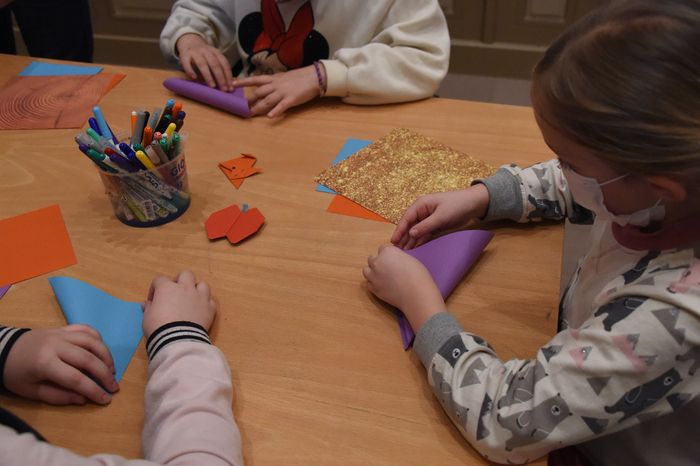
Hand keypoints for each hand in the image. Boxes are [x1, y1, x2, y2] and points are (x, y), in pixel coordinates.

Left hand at [3, 325, 117, 404]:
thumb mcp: (31, 391)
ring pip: (91, 342)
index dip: (93, 390)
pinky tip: (101, 351)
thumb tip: (83, 399)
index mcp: (45, 363)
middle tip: (114, 387)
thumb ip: (58, 396)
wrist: (3, 350)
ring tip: (111, 370)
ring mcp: (61, 334)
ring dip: (105, 356)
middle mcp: (56, 345)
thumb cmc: (17, 374)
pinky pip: (86, 329)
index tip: (106, 400)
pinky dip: (98, 339)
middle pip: (88, 359)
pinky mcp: (63, 328)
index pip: (76, 378)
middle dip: (105, 375)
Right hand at [143, 270, 215, 337]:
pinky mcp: (209, 308)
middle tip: (176, 292)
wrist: (178, 340)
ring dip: (197, 290)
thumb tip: (147, 304)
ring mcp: (199, 297)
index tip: (153, 300)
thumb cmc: (158, 327)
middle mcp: (185, 288)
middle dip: (180, 281)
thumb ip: (149, 307)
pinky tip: (200, 311)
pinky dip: (205, 304)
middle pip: (185, 275)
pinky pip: (210, 301)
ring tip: (191, 299)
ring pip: (202, 284)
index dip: (155, 289)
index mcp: (167, 288)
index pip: (159, 280)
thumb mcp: (147, 317)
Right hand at [176, 33, 232, 90]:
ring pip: (202, 64)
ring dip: (208, 76)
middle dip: (220, 78)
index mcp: (215, 52)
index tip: (230, 87)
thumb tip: (232, 84)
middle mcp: (206, 51)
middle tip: (223, 89)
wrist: (189, 41)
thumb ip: (221, 70)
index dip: (228, 76)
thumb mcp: (214, 59)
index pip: (224, 63)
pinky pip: (187, 63)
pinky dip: (190, 70)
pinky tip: (194, 78)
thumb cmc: (204, 55)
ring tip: (212, 86)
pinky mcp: (184, 55)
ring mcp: (195, 53)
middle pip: (215, 64)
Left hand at [232, 64, 321, 117]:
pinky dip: (276, 111)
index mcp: (273, 79)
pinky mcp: (292, 99)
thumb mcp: (283, 77)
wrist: (314, 77)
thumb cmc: (299, 78)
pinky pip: (282, 106)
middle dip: (250, 100)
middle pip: (259, 92)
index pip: (255, 80)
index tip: (232, 83)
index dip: (243, 82)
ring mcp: (283, 92)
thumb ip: (273, 82)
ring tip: (251, 113)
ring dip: (258, 108)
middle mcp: (276, 85)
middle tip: (242, 107)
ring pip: (267, 100)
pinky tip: (270, 117)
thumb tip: (264, 86)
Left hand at [363, 245, 444, 331]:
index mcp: (387, 251)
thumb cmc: (418, 276)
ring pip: (366, 270)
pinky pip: (368, 283)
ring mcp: (373, 275)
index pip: (383, 248)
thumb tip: (394, 260)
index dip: (388, 254)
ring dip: (372, 271)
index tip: (393, 259)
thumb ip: (398, 257)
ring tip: (382, 276)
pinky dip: (373, 283)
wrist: (416, 294)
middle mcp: (377, 262)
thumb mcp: (410, 259)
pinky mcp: (373, 288)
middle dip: (379, 262)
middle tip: (388, 268)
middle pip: (372, 258)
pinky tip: (382, 285)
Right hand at [392, 184, 489, 249]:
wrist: (474, 204)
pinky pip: (424, 233)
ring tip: (404, 252)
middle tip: (397, 250)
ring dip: (411, 240)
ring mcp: (428, 218)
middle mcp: (422, 211)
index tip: (393, 241)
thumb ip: (425, 226)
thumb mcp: (441, 216)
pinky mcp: (435, 225)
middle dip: (403, 237)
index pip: (406, 219)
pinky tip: (415, 248)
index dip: (399, 230)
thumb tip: (411, 234)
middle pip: (409, 225)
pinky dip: (420, 240)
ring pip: (416, 231)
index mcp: (421, 205)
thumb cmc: (457, 206)